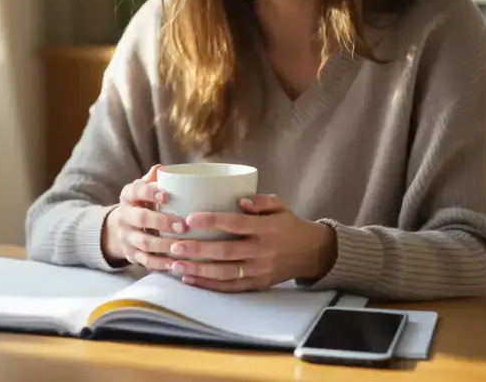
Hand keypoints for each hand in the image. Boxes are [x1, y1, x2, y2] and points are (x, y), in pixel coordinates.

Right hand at [100, 165, 187, 270]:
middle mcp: (124, 215)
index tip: (167, 195)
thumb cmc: (144, 203)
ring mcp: (126, 236)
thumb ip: (155, 179)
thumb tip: (165, 169)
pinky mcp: (131, 254)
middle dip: (162, 222)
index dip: (150, 193)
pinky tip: (177, 263)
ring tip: (183, 246)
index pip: (136, 191)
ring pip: (144, 242)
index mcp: (128, 195)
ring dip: (164, 245)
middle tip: (182, 225)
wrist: (123, 227)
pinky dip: (161, 264)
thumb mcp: (145, 188)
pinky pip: (145, 260)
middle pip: (141, 218)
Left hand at [165, 194, 336, 291]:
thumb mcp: (280, 205)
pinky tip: (190, 279)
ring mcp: (260, 270)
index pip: (235, 224)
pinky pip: (230, 287)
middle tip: (174, 244)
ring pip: (224, 272)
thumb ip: (261, 200)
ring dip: (198, 270)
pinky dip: (209, 285)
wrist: (312, 253)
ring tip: (175, 264)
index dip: (212, 221)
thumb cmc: (289, 225)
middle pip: (225, 251)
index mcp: (267, 228)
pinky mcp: (258, 284)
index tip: (189, 219)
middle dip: (197, 249)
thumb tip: (240, 199)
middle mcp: (262, 251)